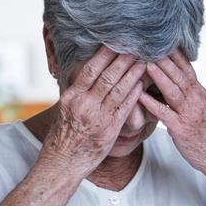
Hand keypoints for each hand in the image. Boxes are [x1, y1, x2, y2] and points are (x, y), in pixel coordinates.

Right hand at [42, 46, 145, 176]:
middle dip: (123, 59)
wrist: (62, 163)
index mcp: (71, 97)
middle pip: (107, 76)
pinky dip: (133, 95)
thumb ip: (76, 94)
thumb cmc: (63, 136)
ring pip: (118, 90)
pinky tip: (142, 85)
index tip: (115, 42)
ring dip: (133, 74)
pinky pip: (124, 109)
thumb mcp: (64, 110)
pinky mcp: (108, 130)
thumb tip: (84, 77)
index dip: (104, 55)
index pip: (90, 70)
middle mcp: (84, 104)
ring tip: (144, 61)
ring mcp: (97, 117)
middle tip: (136, 45)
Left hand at [138, 50, 205, 172]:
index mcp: (199, 92)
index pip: (186, 68)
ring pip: (174, 90)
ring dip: (160, 76)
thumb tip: (172, 78)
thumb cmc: (202, 133)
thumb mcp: (197, 107)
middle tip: (149, 44)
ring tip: (146, 63)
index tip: (161, 40)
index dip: (174, 54)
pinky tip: (140, 96)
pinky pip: (165, 113)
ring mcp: (189, 114)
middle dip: (165, 59)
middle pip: (180, 74)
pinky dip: (152, 103)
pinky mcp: (181, 129)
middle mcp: (196, 99)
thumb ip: (186, 93)